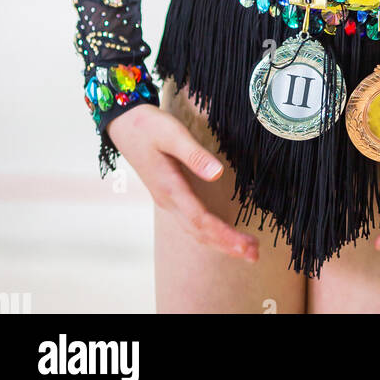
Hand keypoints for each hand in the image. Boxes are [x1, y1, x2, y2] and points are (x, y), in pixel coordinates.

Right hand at [106, 104, 259, 261]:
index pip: (201, 220)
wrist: (123, 124)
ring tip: (245, 249)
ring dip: (220, 242)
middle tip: (255, 255)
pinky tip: (221, 234)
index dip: (224, 235)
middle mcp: (168, 200)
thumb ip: (194, 155)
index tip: (246, 245)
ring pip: (194, 230)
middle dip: (227, 245)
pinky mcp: (169, 195)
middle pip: (200, 232)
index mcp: (170, 188)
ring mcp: (167, 200)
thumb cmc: (148, 126)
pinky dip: (209, 232)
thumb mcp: (172, 134)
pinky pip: (190, 222)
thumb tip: (218, 174)